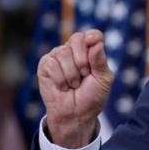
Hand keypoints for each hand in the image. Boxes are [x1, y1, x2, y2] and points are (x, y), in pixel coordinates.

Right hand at [37, 29, 112, 147]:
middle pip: (77, 39)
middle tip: (85, 75)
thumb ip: (100, 61)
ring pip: (63, 52)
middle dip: (83, 60)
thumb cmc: (91, 97)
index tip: (93, 42)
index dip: (93, 38)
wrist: (76, 115)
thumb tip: (96, 42)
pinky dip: (60, 79)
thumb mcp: (103, 80)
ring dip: (72, 74)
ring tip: (74, 85)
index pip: (92, 35)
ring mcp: (58, 56)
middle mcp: (73, 50)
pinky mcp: (45, 65)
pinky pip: (52, 64)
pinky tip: (63, 87)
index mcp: (90, 51)